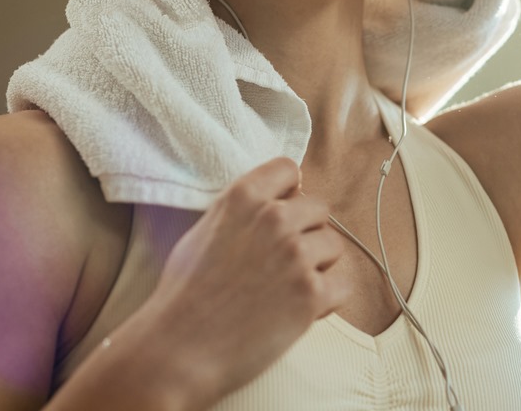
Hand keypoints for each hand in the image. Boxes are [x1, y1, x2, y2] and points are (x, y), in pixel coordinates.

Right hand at [142, 158, 347, 402]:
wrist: (176, 351)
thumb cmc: (184, 295)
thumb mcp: (205, 231)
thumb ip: (243, 211)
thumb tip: (280, 201)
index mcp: (243, 197)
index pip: (288, 170)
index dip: (288, 194)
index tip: (281, 215)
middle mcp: (273, 219)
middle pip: (319, 209)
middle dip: (306, 233)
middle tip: (281, 263)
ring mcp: (295, 255)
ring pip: (334, 246)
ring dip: (318, 267)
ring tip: (286, 289)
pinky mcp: (310, 294)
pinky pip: (343, 284)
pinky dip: (326, 300)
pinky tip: (298, 310)